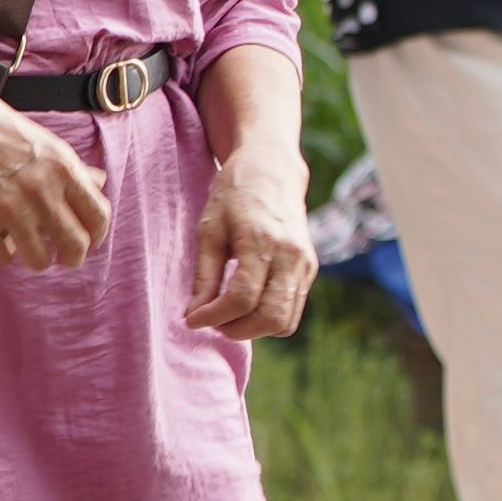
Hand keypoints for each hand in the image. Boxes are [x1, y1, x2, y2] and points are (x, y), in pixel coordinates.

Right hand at [0, 80, 108, 271]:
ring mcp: (9, 209)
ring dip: (37, 258)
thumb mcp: (42, 140)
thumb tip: (99, 184)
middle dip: (72, 257)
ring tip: (28, 248)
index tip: (89, 240)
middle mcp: (40, 190)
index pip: (97, 216)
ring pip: (39, 260)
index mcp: (61, 167)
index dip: (96, 235)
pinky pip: (3, 258)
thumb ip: (71, 168)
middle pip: (75, 245)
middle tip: (64, 257)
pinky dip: (2, 253)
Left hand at [184, 146, 314, 340]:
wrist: (272, 171)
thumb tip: (194, 315)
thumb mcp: (209, 229)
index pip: (242, 298)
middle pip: (269, 317)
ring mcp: (305, 265)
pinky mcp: (309, 270)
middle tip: (211, 320)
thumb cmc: (234, 195)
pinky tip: (245, 307)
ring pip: (285, 322)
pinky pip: (292, 311)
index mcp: (262, 241)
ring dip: (253, 329)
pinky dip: (267, 319)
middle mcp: (291, 256)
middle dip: (236, 329)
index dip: (214, 316)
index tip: (192, 319)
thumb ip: (204, 275)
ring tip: (226, 315)